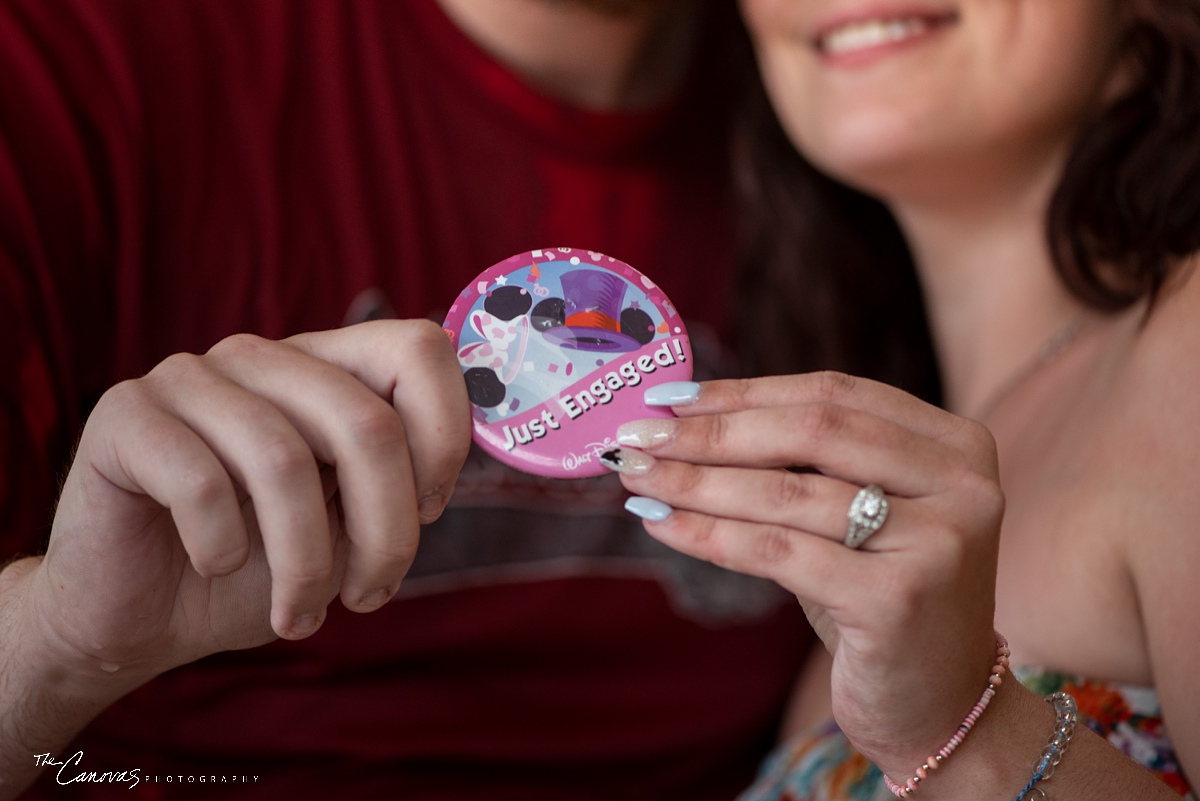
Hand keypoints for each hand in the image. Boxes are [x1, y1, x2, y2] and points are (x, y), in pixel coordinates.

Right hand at [21, 319, 470, 680]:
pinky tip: (215, 567)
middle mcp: (263, 356)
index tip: (428, 511)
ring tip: (299, 614)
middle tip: (371, 597)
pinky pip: (201, 483)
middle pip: (366, 422)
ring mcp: (190, 376)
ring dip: (305, 563)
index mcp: (325, 367)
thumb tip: (442, 473)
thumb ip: (395, 481)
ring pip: (285, 461)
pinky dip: (222, 547)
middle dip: (385, 531)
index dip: (444, 437)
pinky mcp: (125, 414)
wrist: (140, 618)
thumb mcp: (347, 528)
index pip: (419, 349)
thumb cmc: (256, 569)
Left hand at [608, 373, 1004, 771]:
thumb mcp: (860, 517)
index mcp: (957, 446)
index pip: (834, 394)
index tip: (671, 395)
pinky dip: (708, 534)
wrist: (940, 708)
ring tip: (636, 476)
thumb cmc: (882, 598)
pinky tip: (661, 525)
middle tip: (639, 436)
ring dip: (695, 481)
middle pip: (811, 432)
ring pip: (785, 494)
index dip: (746, 391)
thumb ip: (805, 464)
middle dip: (712, 432)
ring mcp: (936, 543)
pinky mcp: (895, 600)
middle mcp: (962, 486)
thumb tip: (688, 420)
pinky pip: (777, 552)